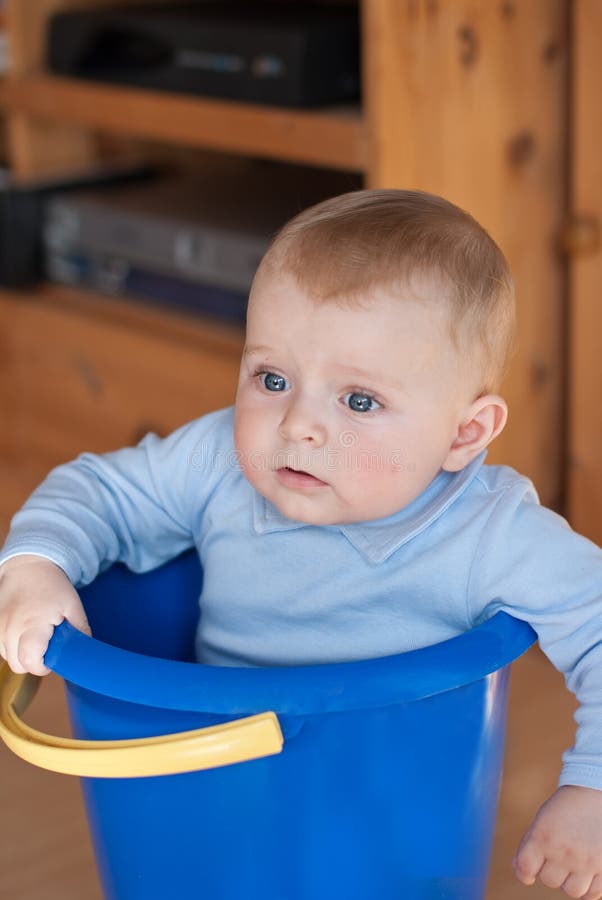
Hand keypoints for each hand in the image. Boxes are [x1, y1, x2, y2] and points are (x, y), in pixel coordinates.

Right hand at [0, 554, 89, 674]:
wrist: (27, 566)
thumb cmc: (51, 585)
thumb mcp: (72, 605)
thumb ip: (79, 629)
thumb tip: (85, 650)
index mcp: (32, 624)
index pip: (29, 662)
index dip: (43, 666)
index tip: (53, 659)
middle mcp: (9, 628)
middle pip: (18, 665)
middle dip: (34, 662)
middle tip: (47, 646)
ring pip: (8, 658)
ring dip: (21, 654)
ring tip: (35, 635)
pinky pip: (0, 647)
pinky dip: (11, 646)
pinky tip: (23, 632)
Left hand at [514, 785, 601, 898]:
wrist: (592, 791)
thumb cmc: (565, 808)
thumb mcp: (542, 820)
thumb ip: (530, 844)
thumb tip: (519, 869)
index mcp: (543, 836)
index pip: (525, 868)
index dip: (525, 873)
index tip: (529, 872)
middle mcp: (563, 851)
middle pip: (549, 881)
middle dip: (551, 872)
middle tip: (558, 858)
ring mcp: (585, 861)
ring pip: (571, 891)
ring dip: (570, 882)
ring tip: (574, 866)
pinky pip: (593, 894)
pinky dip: (588, 888)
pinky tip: (587, 873)